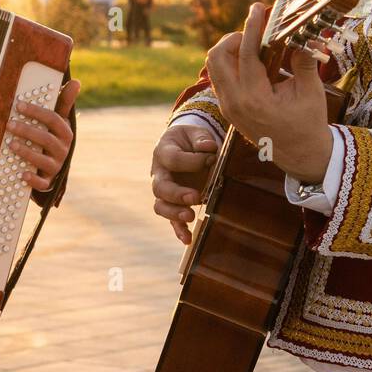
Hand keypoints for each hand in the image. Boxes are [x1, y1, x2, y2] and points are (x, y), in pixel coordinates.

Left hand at [5, 78, 80, 190]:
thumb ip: (64, 103)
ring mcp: (56, 166)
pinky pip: (42, 183)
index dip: (37, 112)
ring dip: (27, 152)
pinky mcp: (48, 181)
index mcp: (66, 133)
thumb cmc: (54, 138)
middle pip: (47, 140)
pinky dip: (33, 179)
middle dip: (28, 131)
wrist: (55, 168)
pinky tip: (22, 173)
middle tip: (10, 124)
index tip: (19, 105)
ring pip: (44, 161)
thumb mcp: (59, 121)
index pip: (54, 120)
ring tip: (11, 144)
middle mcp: (63, 150)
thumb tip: (77, 81)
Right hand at [151, 120, 220, 243]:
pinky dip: (179, 230)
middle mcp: (159, 173)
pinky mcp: (173, 204)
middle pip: (160, 187)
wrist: (183, 147)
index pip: (171, 158)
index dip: (191, 160)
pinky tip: (188, 239)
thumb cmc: (190, 139)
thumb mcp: (195, 132)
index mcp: (163, 152)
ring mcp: (165, 191)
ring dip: (174, 213)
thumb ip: (201, 138)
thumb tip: (209, 147)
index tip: (211, 157)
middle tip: (195, 197)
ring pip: (161, 206)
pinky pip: (171, 219)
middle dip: (177, 194)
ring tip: (190, 216)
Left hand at [205, 2, 332, 181]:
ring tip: (255, 45)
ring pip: (214, 67)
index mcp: (254, 99)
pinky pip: (220, 78)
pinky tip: (252, 60)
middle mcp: (234, 103)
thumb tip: (302, 33)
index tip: (258, 8)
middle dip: (234, 37)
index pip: (246, 53)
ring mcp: (228, 107)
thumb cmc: (308, 124)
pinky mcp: (228, 109)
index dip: (252, 27)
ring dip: (230, 50)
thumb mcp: (310, 92)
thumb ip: (303, 60)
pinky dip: (231, 63)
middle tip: (256, 32)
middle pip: (217, 57)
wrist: (301, 156)